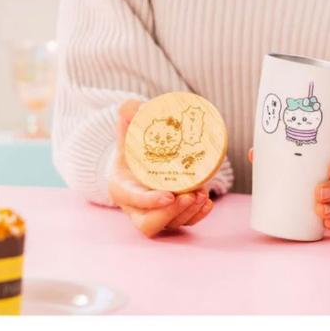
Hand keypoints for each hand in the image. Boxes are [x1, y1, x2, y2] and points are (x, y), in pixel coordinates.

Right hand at [108, 99, 213, 236]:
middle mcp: (136, 208)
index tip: (168, 195)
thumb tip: (133, 106)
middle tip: (190, 195)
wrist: (135, 163)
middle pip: (150, 223)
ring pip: (171, 224)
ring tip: (202, 194)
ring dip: (188, 212)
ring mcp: (154, 214)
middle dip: (171, 213)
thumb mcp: (127, 133)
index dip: (150, 201)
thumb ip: (128, 118)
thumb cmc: (131, 150)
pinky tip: (207, 202)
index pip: (134, 200)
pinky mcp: (170, 215)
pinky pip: (184, 222)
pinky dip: (197, 215)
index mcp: (122, 188)